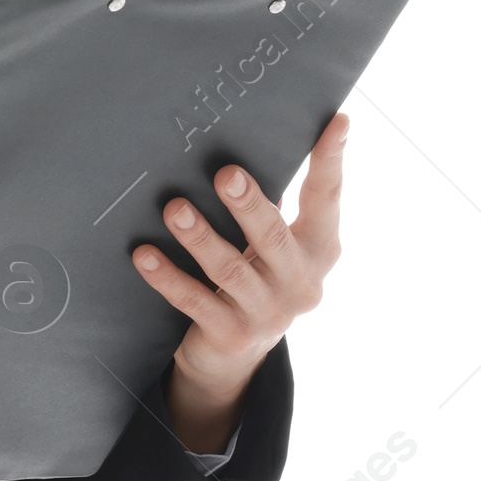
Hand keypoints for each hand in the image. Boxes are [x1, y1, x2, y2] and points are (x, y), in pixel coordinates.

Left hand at [132, 111, 349, 444]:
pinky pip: (195, 301)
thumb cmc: (251, 279)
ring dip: (200, 238)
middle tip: (225, 173)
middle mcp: (301, 283)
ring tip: (174, 209)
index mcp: (317, 250)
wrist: (232, 359)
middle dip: (249, 205)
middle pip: (273, 238)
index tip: (336, 121)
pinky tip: (144, 255)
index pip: (327, 199)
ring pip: (230, 271)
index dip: (331, 161)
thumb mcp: (268, 248)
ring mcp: (269, 314)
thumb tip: (234, 152)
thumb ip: (265, 209)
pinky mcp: (233, 336)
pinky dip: (168, 277)